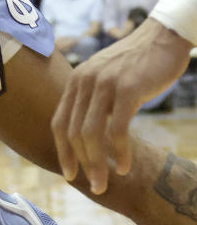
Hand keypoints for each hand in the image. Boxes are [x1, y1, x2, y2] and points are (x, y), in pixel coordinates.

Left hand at [51, 18, 192, 192]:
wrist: (164, 37)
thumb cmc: (139, 63)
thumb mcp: (106, 77)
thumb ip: (94, 100)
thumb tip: (89, 135)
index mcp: (77, 81)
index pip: (60, 123)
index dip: (63, 152)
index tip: (69, 174)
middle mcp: (85, 81)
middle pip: (73, 132)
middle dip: (81, 164)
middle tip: (95, 186)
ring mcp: (105, 84)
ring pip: (91, 134)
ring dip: (97, 164)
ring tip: (105, 182)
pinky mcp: (127, 89)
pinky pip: (117, 130)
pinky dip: (119, 152)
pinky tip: (124, 165)